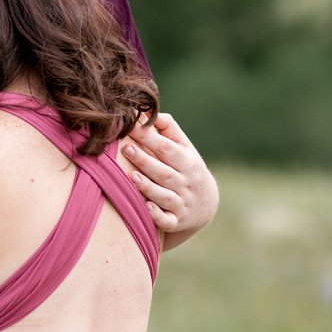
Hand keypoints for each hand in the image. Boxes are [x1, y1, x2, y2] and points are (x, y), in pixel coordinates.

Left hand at [119, 112, 218, 241]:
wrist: (206, 205)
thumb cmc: (186, 168)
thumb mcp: (185, 149)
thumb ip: (169, 130)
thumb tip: (151, 111)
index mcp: (187, 162)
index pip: (167, 148)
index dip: (149, 137)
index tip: (130, 126)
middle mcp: (185, 183)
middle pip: (164, 172)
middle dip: (145, 160)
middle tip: (125, 148)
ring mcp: (181, 203)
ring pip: (164, 196)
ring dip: (148, 187)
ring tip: (131, 176)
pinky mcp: (176, 221)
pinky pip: (167, 221)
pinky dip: (158, 216)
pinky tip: (146, 208)